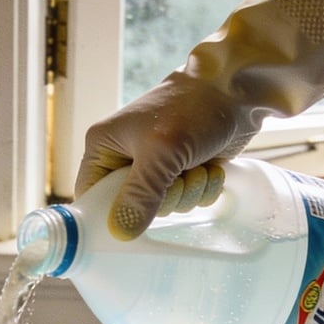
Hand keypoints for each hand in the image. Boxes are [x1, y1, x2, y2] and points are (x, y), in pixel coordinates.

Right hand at [74, 72, 240, 240]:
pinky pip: (187, 200)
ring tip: (197, 163)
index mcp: (104, 148)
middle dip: (165, 197)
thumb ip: (140, 194)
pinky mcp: (180, 172)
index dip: (110, 213)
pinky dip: (203, 188)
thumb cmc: (191, 108)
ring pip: (165, 207)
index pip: (90, 197)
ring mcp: (154, 167)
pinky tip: (209, 166)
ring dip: (189, 191)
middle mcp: (124, 159)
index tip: (138, 215)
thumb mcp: (161, 152)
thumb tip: (119, 233)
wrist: (233, 90)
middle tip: (178, 174)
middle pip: (132, 208)